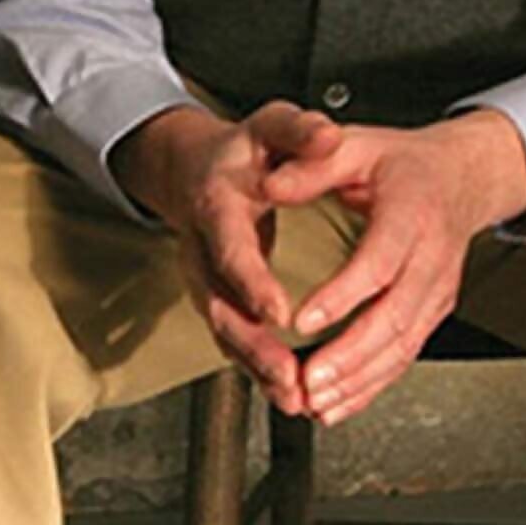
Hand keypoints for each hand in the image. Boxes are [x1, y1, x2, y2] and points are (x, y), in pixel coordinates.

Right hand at [110, 100, 347, 415]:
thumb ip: (298, 132)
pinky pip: (237, 342)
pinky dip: (262, 372)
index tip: (278, 311)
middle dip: (254, 347)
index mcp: (216, 207)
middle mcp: (202, 251)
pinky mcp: (220, 302)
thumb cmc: (243, 150)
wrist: (198, 170)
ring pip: (228, 333)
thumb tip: (327, 135)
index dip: (251, 281)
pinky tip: (292, 395)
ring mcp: (206, 282)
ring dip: (260, 370)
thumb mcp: (271, 126)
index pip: (229, 248)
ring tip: (296, 398)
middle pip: (221, 307)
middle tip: (290, 376)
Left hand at [255, 109, 525, 425]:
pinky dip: (373, 384)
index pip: (378, 263)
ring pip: (402, 345)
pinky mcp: (434, 311)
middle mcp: (432, 257)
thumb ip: (311, 164)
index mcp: (412, 214)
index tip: (302, 321)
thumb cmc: (404, 162)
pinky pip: (405, 354)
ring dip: (359, 380)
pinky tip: (339, 404)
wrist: (463, 176)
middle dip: (349, 356)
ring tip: (316, 402)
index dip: (342, 296)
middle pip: (394, 317)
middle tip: (307, 381)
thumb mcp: (356, 144)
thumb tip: (269, 185)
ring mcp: (438, 289)